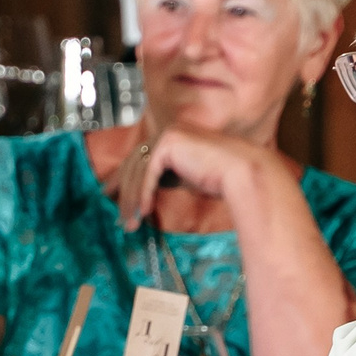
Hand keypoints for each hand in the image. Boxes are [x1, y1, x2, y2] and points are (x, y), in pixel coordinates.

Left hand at [115, 125, 277, 230]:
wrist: (243, 173)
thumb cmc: (222, 179)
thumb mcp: (186, 178)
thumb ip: (167, 178)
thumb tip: (146, 192)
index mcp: (172, 137)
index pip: (140, 158)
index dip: (123, 179)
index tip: (112, 197)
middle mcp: (168, 131)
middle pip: (134, 163)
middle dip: (122, 191)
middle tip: (115, 214)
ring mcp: (168, 134)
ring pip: (138, 170)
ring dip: (132, 200)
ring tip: (129, 223)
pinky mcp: (169, 142)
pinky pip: (148, 173)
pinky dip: (143, 194)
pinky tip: (143, 212)